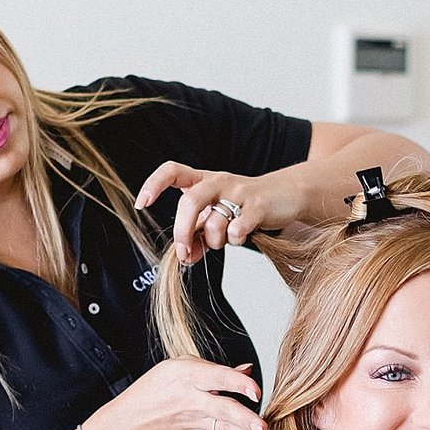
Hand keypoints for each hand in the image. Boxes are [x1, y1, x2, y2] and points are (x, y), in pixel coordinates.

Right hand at [96, 356, 266, 429]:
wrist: (135, 420)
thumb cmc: (158, 387)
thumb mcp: (182, 366)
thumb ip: (217, 370)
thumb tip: (247, 370)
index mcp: (188, 376)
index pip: (217, 378)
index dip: (237, 383)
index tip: (255, 390)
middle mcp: (193, 401)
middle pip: (223, 409)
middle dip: (245, 419)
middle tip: (264, 426)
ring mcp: (195, 423)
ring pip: (225, 429)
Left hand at [136, 162, 302, 267]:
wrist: (287, 194)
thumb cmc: (246, 206)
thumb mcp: (219, 218)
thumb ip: (199, 236)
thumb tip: (185, 258)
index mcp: (204, 180)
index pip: (172, 171)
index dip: (153, 184)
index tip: (142, 204)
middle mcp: (218, 182)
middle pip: (190, 201)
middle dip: (182, 230)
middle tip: (183, 251)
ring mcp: (239, 191)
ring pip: (215, 221)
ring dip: (215, 240)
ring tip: (226, 239)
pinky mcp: (259, 205)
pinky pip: (238, 229)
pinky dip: (235, 240)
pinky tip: (242, 235)